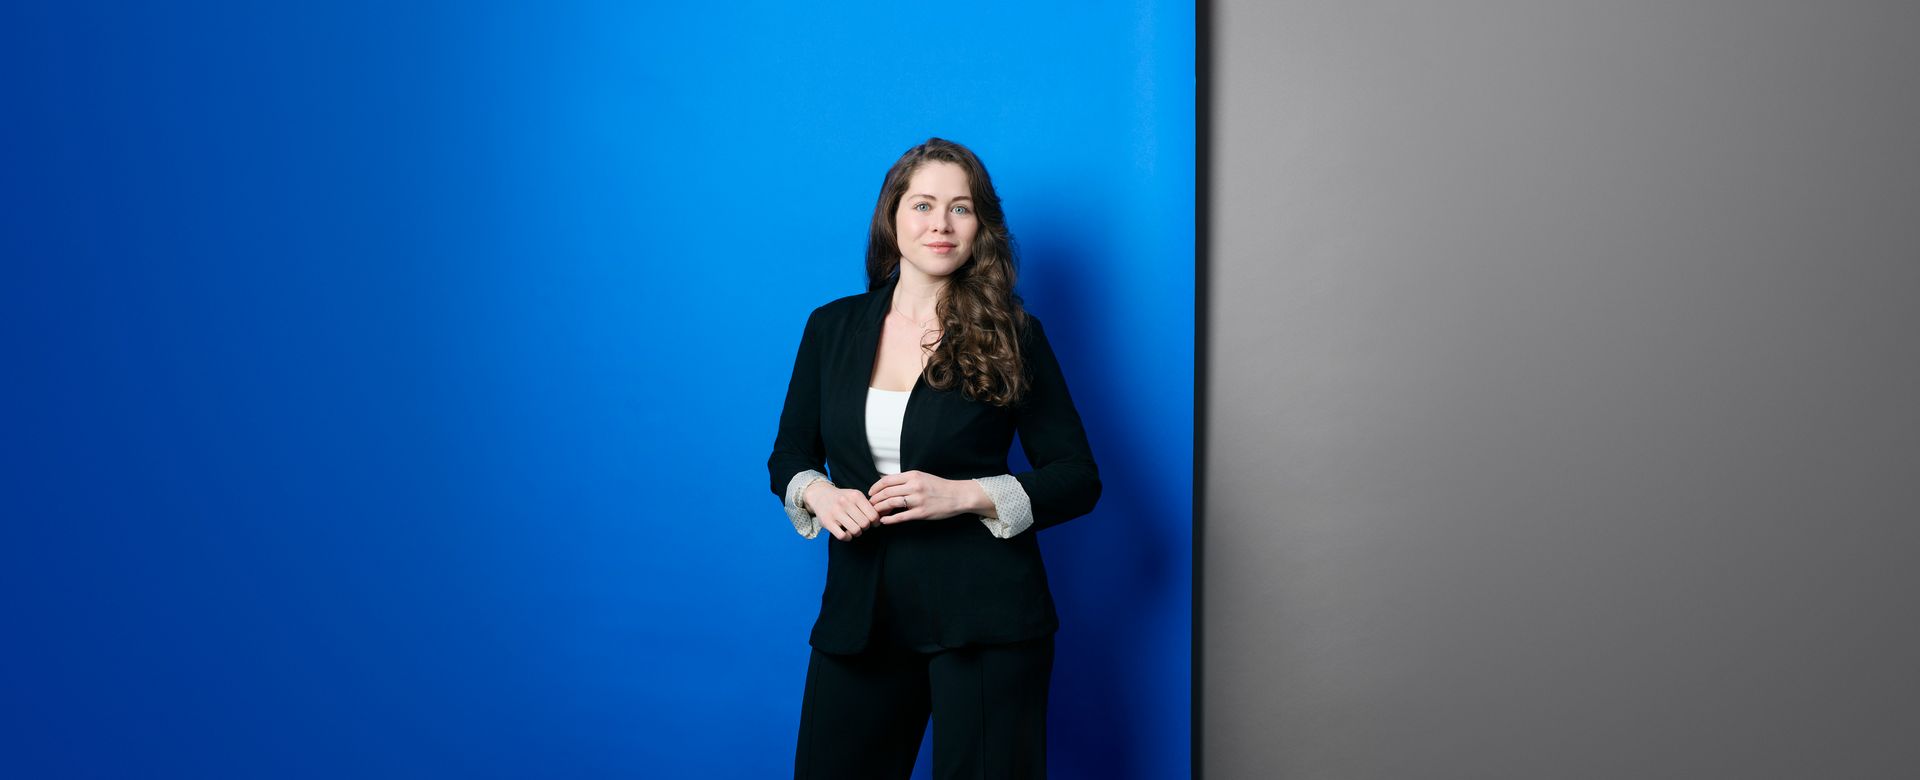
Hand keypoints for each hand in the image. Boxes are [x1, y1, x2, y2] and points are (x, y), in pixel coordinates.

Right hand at [804, 481, 880, 541]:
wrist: (820, 495)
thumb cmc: (842, 498)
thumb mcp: (855, 496)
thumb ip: (868, 505)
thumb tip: (882, 517)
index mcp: (855, 495)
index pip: (873, 515)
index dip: (875, 522)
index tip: (872, 523)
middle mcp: (845, 502)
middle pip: (865, 524)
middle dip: (865, 527)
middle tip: (862, 525)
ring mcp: (835, 512)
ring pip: (855, 530)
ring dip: (857, 532)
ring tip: (854, 528)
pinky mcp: (827, 522)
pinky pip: (843, 536)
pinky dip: (848, 537)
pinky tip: (847, 533)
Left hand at [867, 471, 987, 524]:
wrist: (957, 495)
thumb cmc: (939, 486)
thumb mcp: (921, 477)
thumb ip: (905, 480)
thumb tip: (886, 485)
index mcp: (913, 476)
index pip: (887, 480)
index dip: (875, 487)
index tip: (870, 493)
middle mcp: (914, 486)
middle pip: (886, 492)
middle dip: (875, 499)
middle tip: (870, 505)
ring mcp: (918, 500)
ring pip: (891, 503)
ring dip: (879, 509)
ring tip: (875, 512)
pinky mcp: (921, 513)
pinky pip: (901, 517)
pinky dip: (889, 520)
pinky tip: (884, 521)